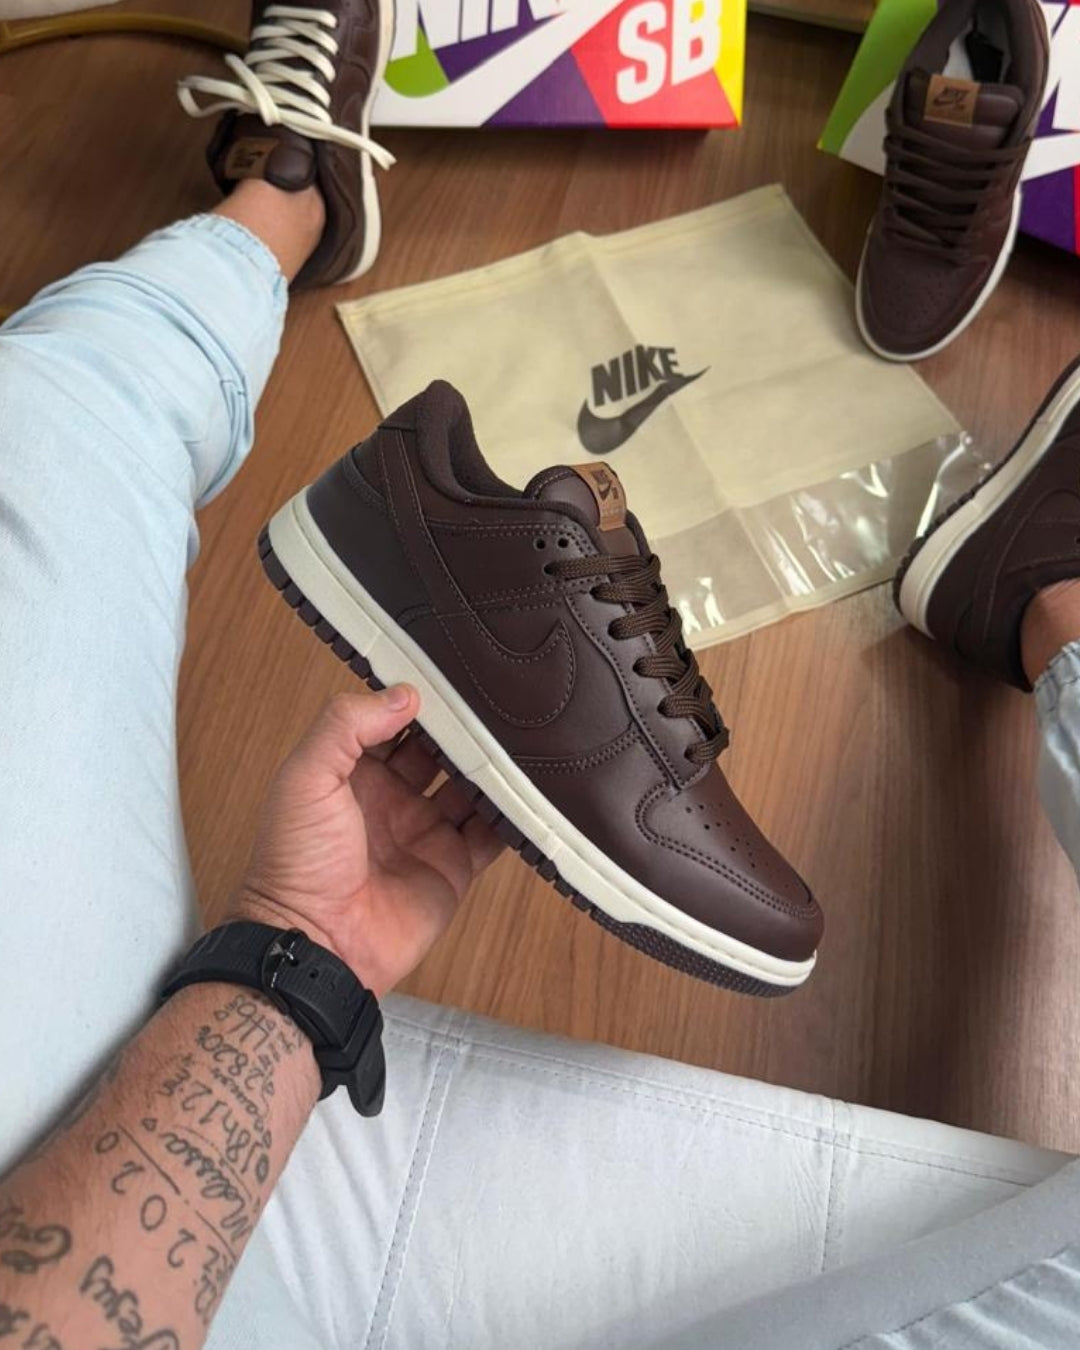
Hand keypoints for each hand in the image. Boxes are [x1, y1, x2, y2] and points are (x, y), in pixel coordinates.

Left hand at [228, 687, 503, 993]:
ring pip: (470, 787)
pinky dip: (512, 816)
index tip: (450, 676)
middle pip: (437, 752)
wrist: (317, 944)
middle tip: (496, 701)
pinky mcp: (453, 867)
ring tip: (524, 737)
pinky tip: (533, 792)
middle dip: (462, 729)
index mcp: (352, 773)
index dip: (416, 701)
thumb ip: (346, 726)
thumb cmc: (297, 862)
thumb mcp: (306, 777)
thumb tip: (404, 695)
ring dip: (491, 767)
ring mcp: (424, 833)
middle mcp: (391, 799)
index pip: (391, 723)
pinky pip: (491, 835)